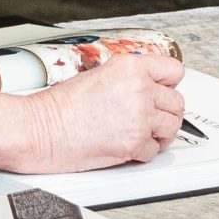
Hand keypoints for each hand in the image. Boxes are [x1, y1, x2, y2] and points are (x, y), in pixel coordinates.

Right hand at [18, 54, 185, 171]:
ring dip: (160, 133)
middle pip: (177, 102)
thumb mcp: (99, 75)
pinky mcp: (134, 143)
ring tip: (145, 133)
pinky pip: (154, 151)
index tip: (165, 91)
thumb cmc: (60, 106)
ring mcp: (139, 117)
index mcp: (131, 67)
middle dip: (166, 112)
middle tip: (153, 117)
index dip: (169, 83)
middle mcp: (139, 89)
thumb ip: (129, 79)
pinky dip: (143, 152)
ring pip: (171, 127)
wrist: (41, 130)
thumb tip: (149, 87)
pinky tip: (129, 146)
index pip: (174, 71)